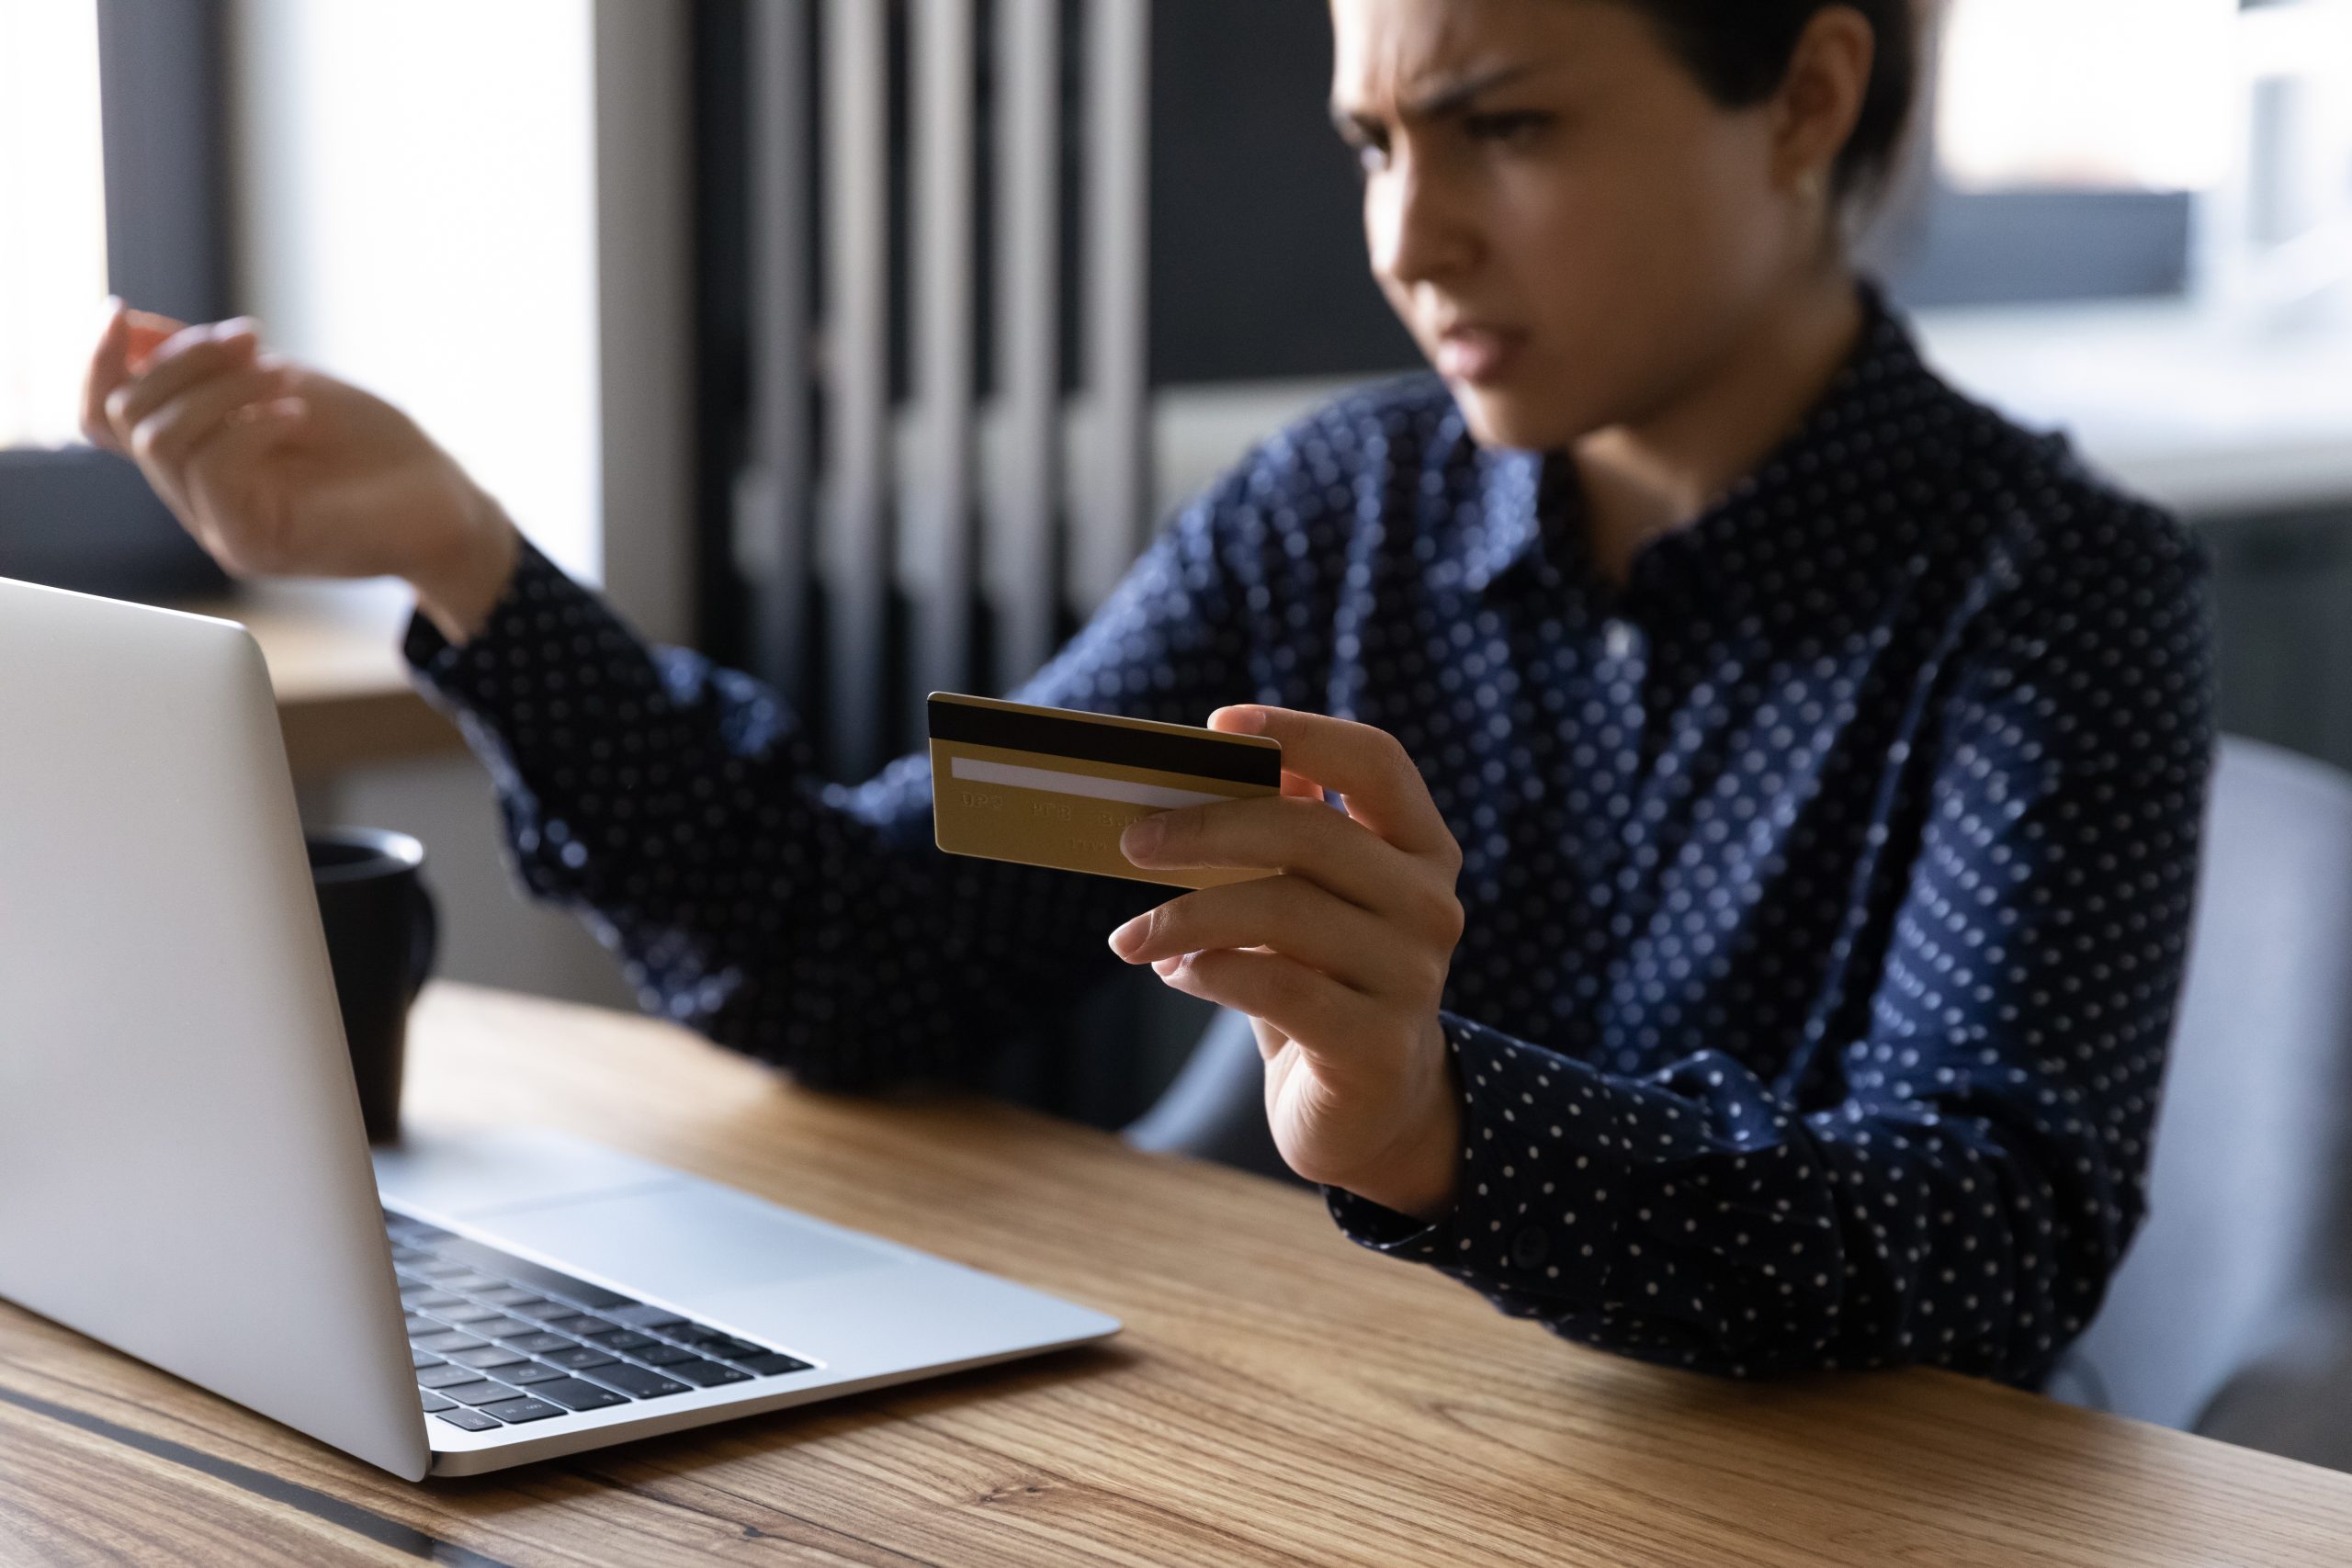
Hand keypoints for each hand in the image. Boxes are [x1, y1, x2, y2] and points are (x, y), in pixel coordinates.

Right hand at [78, 298, 517, 640]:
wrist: (446, 504)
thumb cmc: (377, 449)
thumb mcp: (283, 384)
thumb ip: (210, 366)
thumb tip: (134, 329)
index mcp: (199, 459)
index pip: (106, 419)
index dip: (97, 362)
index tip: (122, 309)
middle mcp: (198, 499)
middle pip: (132, 418)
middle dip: (183, 360)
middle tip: (253, 338)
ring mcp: (222, 527)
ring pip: (164, 441)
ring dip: (221, 388)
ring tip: (283, 375)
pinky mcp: (255, 544)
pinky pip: (213, 471)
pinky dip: (248, 426)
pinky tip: (295, 413)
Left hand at [1107, 707, 1465, 1219]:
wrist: (1369, 1110)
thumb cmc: (1323, 980)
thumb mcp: (1309, 899)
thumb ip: (1286, 833)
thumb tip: (1218, 759)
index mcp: (1422, 849)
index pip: (1376, 763)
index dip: (1302, 732)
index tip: (1220, 725)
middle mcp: (1432, 906)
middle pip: (1312, 833)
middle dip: (1209, 828)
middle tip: (1133, 841)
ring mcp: (1414, 978)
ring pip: (1283, 912)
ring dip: (1186, 916)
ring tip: (1132, 937)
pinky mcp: (1379, 1046)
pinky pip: (1277, 987)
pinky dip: (1210, 972)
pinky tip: (1175, 974)